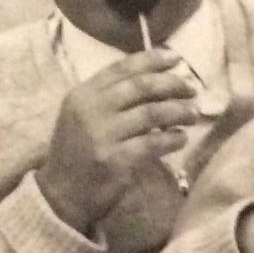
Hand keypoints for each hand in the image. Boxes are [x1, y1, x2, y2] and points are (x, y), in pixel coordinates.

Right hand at [35, 49, 196, 231]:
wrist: (61, 194)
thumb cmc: (78, 151)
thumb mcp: (84, 115)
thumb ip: (111, 96)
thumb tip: (157, 78)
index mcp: (83, 93)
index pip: (122, 68)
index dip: (152, 59)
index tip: (177, 58)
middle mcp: (91, 109)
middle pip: (141, 86)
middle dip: (172, 84)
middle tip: (191, 90)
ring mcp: (102, 134)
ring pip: (151, 113)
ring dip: (178, 111)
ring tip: (192, 114)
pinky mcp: (115, 159)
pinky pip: (153, 143)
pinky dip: (172, 138)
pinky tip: (181, 138)